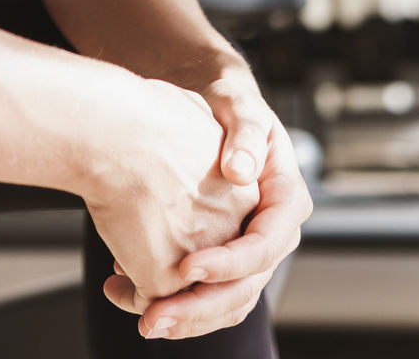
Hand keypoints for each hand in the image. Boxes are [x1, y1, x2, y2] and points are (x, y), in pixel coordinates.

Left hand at [107, 67, 312, 341]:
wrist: (210, 106)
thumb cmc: (228, 101)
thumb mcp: (239, 106)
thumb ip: (245, 132)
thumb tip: (241, 170)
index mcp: (286, 199)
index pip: (264, 246)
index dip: (228, 262)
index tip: (187, 267)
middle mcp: (272, 232)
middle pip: (244, 287)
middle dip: (198, 307)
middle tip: (154, 317)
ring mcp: (248, 248)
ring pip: (225, 301)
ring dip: (183, 317)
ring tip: (140, 315)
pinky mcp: (222, 254)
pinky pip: (205, 293)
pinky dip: (173, 300)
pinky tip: (132, 290)